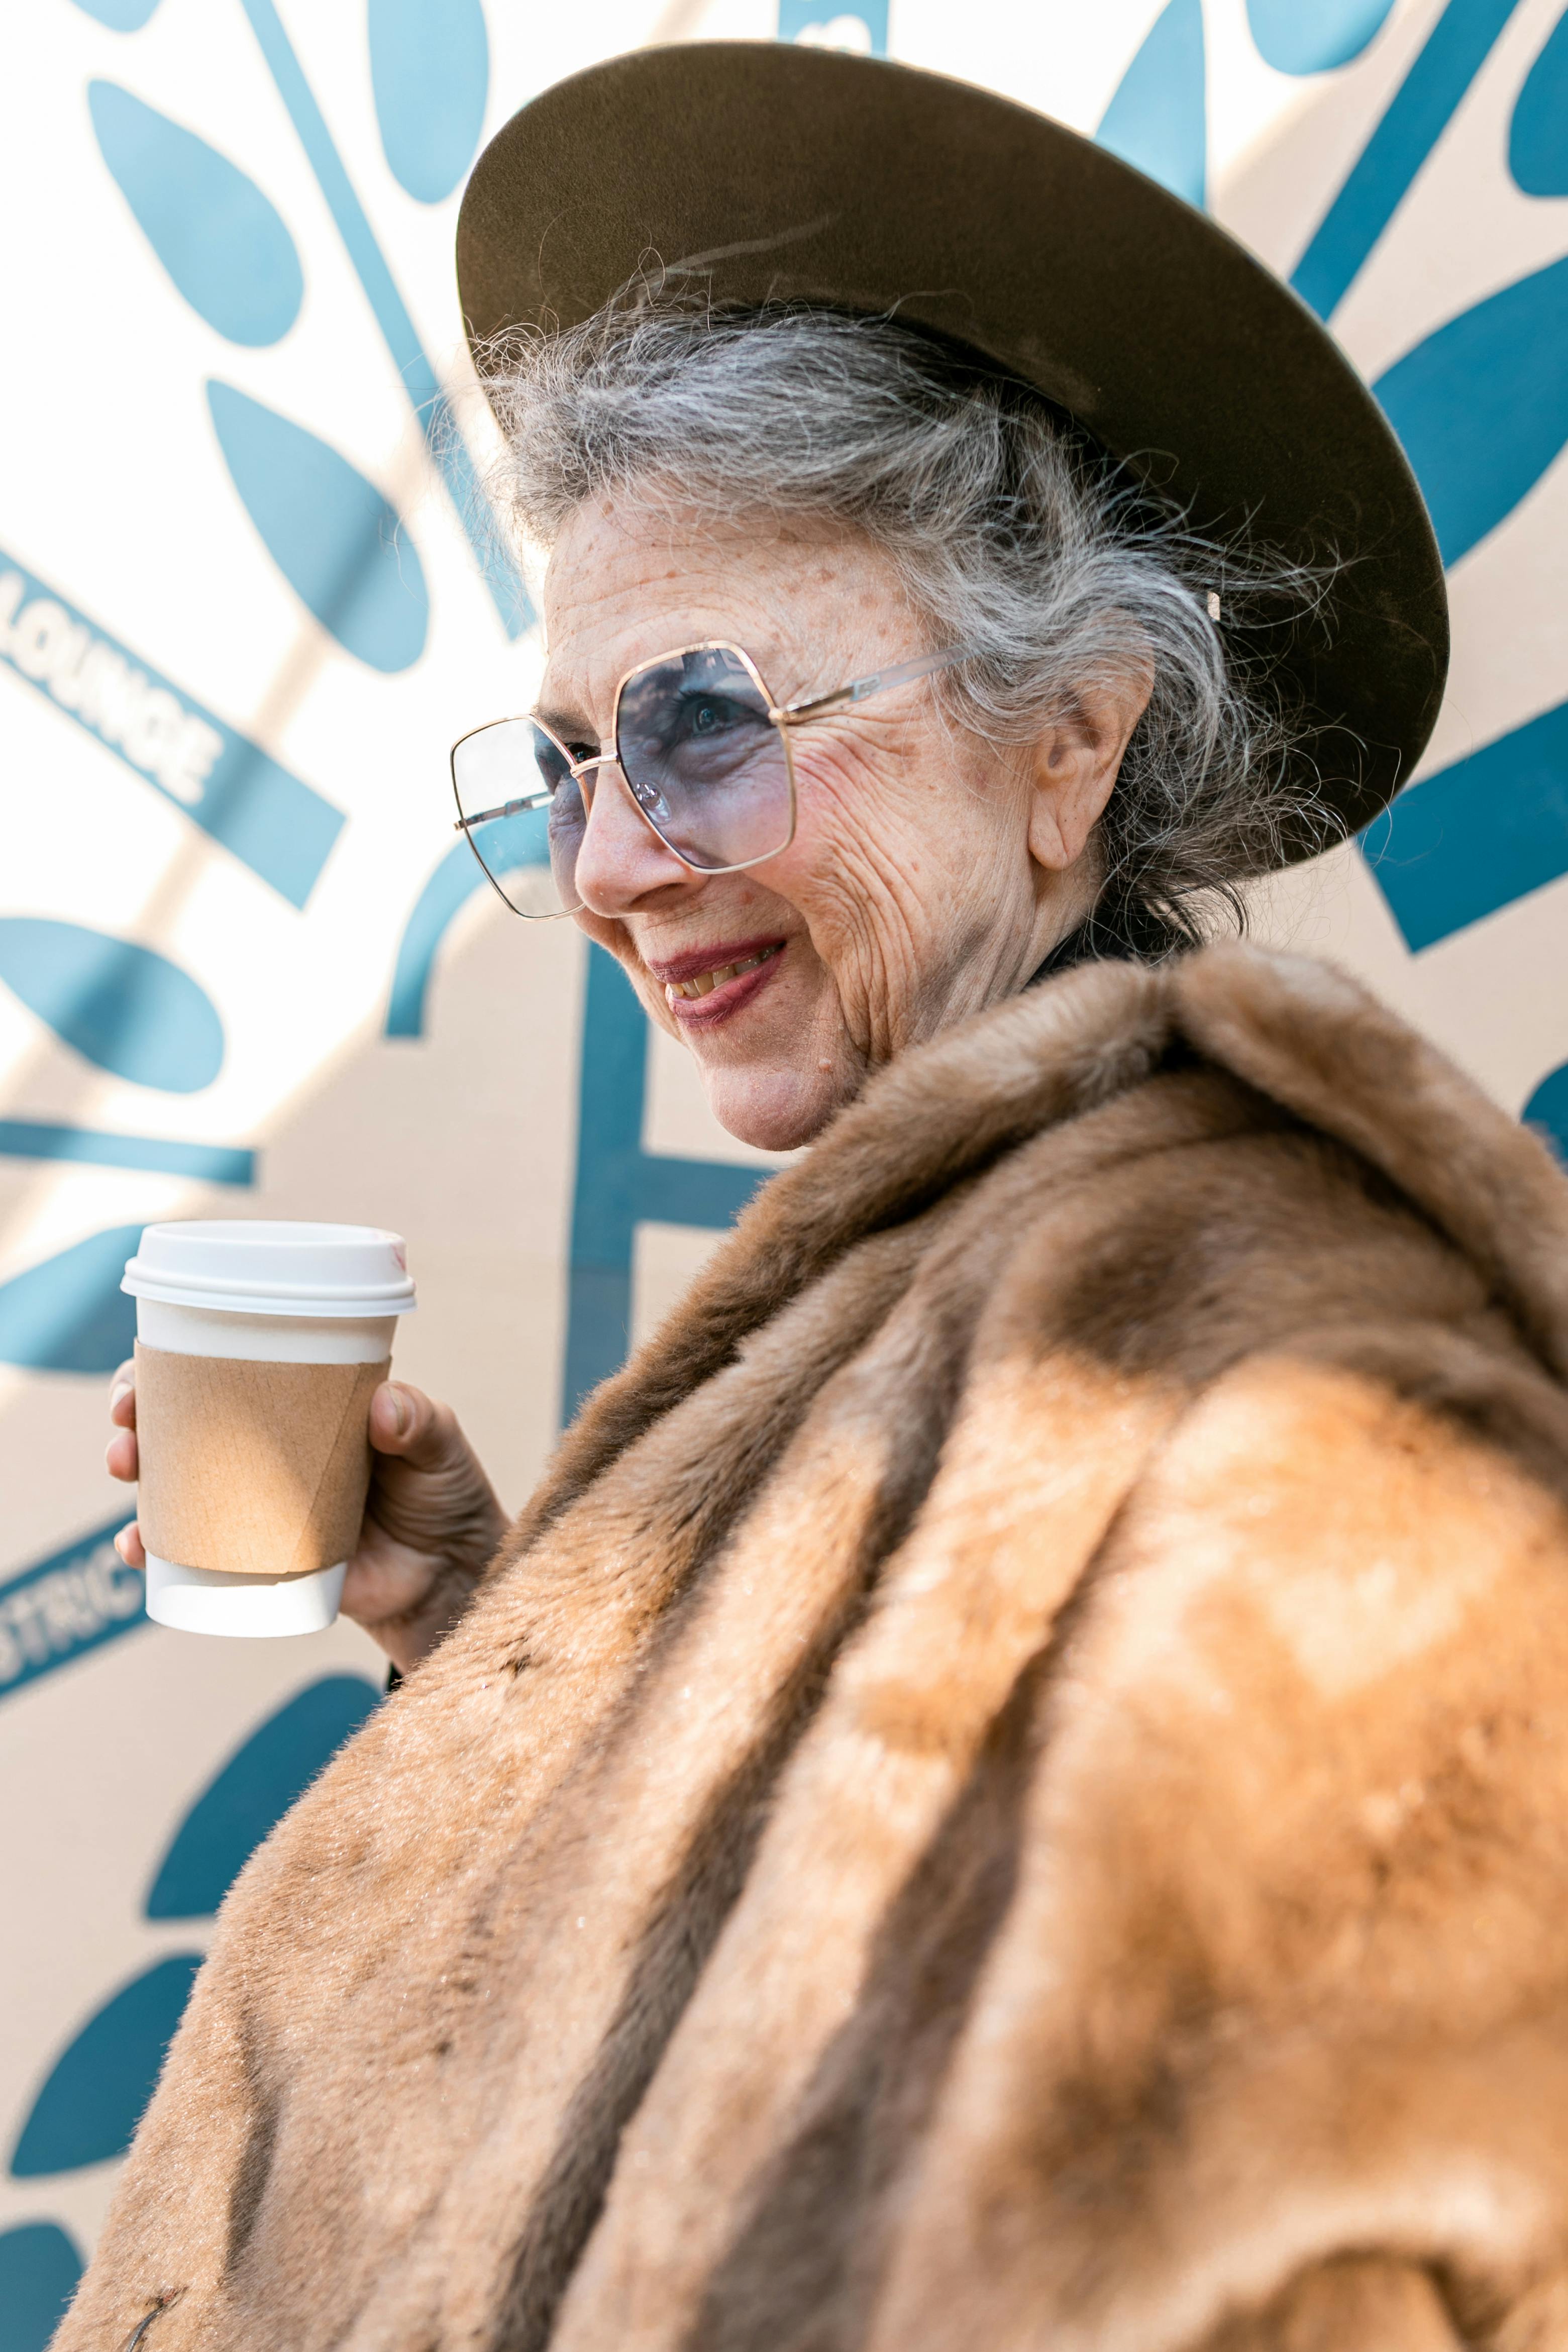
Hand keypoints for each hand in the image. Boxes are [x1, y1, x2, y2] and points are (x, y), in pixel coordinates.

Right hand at [107, 1365, 506, 1675]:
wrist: (452, 1576)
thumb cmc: (446, 1495)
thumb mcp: (440, 1446)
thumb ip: (420, 1423)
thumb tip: (384, 1411)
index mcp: (301, 1405)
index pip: (227, 1369)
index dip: (176, 1362)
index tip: (148, 1365)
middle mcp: (265, 1450)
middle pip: (181, 1421)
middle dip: (137, 1414)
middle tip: (128, 1422)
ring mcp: (254, 1505)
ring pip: (172, 1483)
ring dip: (135, 1474)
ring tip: (128, 1469)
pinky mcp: (255, 1558)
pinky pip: (188, 1553)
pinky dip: (154, 1548)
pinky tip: (137, 1546)